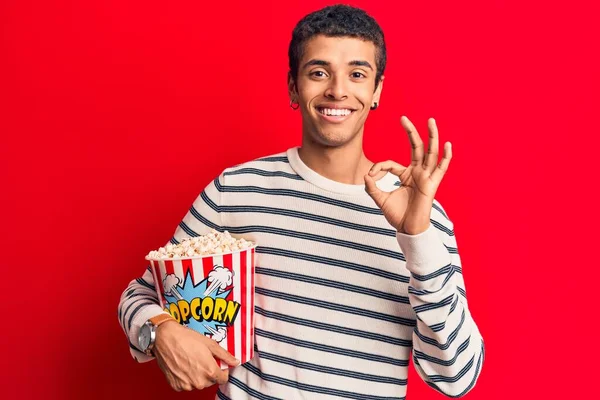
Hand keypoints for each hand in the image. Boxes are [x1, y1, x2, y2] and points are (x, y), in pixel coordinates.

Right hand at [153, 321, 239, 391]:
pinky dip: (186, 378)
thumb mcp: (210, 344)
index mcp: (209, 371)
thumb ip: (224, 355)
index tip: (218, 364)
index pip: (223, 379)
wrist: (165, 338)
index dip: (222, 370)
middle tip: (203, 359)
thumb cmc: (186, 338)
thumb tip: (235, 361)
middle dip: (209, 371)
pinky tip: (183, 365)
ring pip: (198, 383)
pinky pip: (186, 384)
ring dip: (198, 375)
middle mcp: (198, 382)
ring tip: (192, 360)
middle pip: (211, 381)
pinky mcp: (176, 385)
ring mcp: (186, 385)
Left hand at [364, 116, 451, 234]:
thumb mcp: (380, 199)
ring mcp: (426, 177)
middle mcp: (417, 173)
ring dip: (431, 136)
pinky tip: (447, 145)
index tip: (371, 175)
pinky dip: (445, 158)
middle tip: (403, 118)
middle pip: (416, 148)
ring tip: (431, 120)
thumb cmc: (397, 215)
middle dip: (410, 132)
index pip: (391, 163)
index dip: (379, 167)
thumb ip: (372, 187)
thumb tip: (365, 175)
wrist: (408, 230)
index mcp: (406, 175)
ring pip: (430, 153)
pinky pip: (441, 169)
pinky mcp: (432, 185)